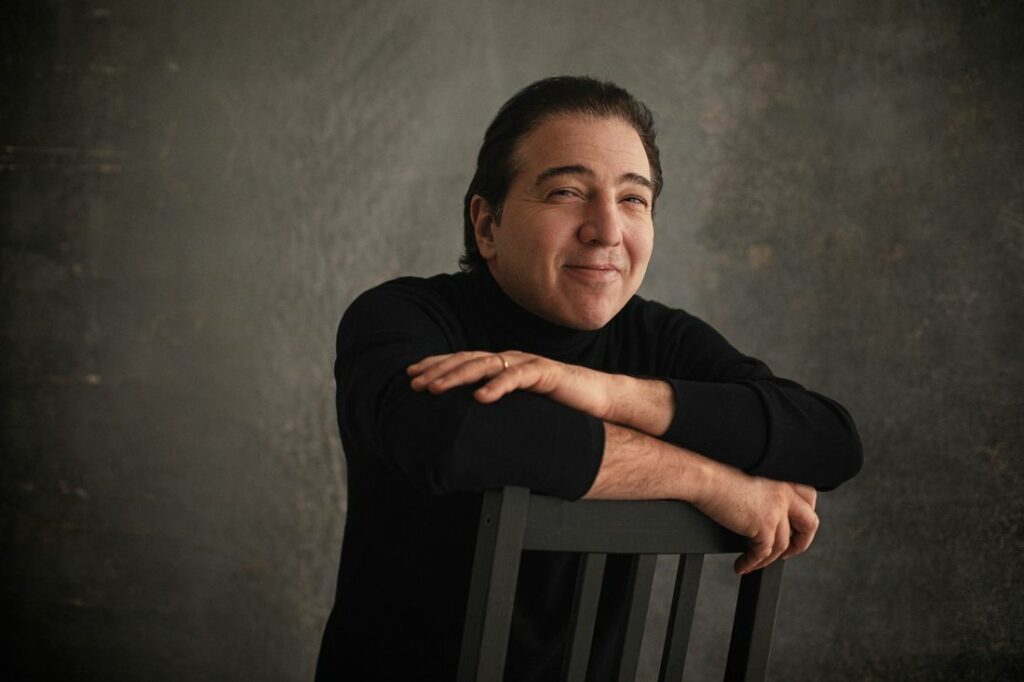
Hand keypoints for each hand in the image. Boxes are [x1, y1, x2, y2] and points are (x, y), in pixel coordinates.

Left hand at [407, 350, 612, 419]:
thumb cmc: (557, 402)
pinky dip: (498, 386)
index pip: (462, 360)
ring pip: (486, 365)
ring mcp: (527, 363)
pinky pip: (518, 377)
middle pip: (467, 360)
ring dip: (457, 376)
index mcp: (501, 365)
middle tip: (414, 383)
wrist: (598, 399)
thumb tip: (467, 418)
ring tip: (436, 389)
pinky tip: (480, 397)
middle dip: (438, 370)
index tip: (411, 375)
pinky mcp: (546, 373)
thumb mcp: (519, 404)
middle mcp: (510, 360)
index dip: (436, 365)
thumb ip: (496, 404)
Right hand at [692, 463, 818, 574]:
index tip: (795, 527)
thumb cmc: (717, 474)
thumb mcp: (752, 478)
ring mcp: (776, 510)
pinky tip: (742, 565)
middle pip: (809, 523)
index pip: (809, 499)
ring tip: (754, 562)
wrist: (705, 478)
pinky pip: (763, 553)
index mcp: (784, 478)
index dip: (804, 516)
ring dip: (768, 559)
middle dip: (801, 542)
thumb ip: (767, 492)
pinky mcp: (763, 526)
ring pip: (783, 545)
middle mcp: (785, 493)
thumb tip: (766, 515)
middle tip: (788, 551)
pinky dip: (752, 563)